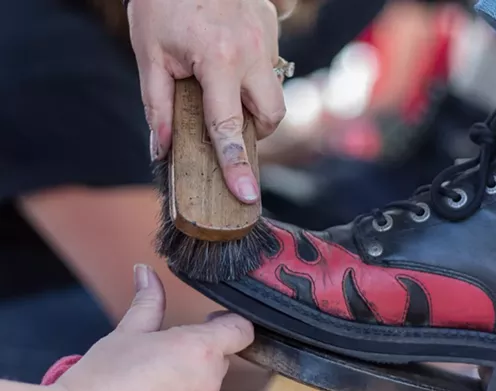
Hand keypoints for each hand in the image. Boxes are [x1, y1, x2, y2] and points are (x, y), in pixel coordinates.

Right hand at [54, 265, 253, 390]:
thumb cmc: (104, 377)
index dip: (228, 322)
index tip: (211, 322)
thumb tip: (146, 272)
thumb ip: (149, 300)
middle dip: (200, 354)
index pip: (242, 330)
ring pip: (209, 387)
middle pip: (220, 359)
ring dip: (192, 382)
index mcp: (200, 349)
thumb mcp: (129, 331)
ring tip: (155, 382)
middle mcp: (210, 382)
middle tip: (167, 355)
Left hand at [128, 0, 285, 202]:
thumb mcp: (150, 54)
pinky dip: (252, 76)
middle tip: (229, 125)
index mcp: (219, 61)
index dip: (236, 166)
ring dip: (255, 104)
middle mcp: (252, 54)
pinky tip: (228, 57)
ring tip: (225, 88)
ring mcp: (267, 41)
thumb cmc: (163, 2)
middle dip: (255, 132)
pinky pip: (269, 68)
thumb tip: (162, 148)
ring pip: (274, 94)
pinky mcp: (271, 29)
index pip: (229, 127)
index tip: (246, 195)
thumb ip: (157, 105)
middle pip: (271, 116)